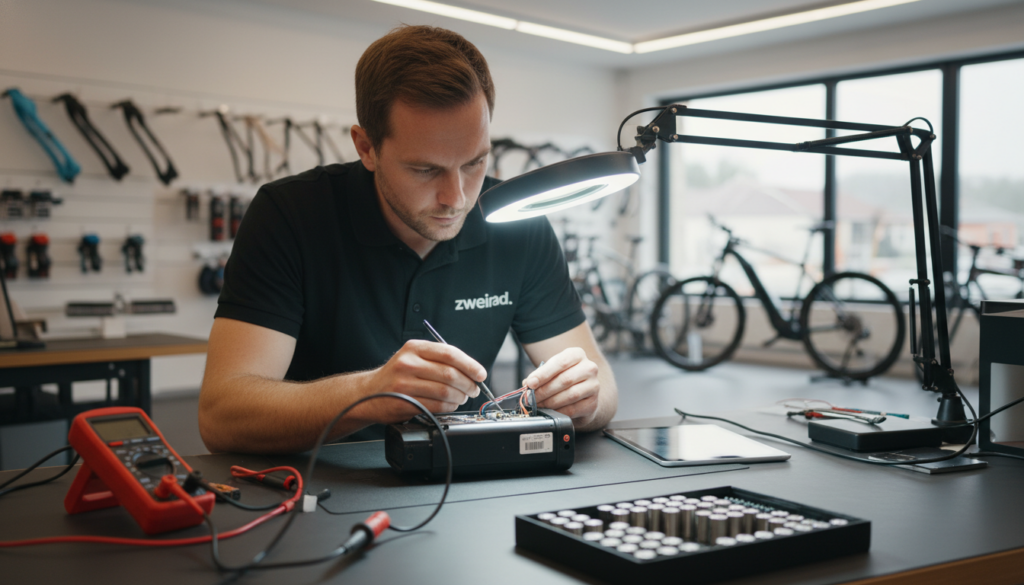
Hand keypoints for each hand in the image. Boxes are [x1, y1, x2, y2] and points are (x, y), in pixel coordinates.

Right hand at [359, 340, 485, 422]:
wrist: (368, 393)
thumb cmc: (396, 376)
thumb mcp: (413, 357)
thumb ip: (438, 359)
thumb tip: (471, 370)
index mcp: (414, 348)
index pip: (449, 353)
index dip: (470, 364)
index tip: (480, 373)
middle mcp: (408, 363)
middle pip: (450, 374)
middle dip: (468, 384)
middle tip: (473, 389)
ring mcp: (404, 383)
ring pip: (445, 391)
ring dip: (460, 397)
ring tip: (462, 398)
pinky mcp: (404, 402)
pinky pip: (436, 406)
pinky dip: (449, 407)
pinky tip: (450, 405)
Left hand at [524, 347, 599, 426]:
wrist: (581, 394)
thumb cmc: (563, 378)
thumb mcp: (552, 371)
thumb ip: (540, 376)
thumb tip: (527, 384)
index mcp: (577, 355)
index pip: (560, 363)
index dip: (543, 374)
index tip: (530, 383)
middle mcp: (589, 368)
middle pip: (564, 380)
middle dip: (544, 391)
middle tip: (531, 398)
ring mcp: (594, 386)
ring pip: (570, 395)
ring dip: (550, 402)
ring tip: (538, 405)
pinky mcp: (593, 403)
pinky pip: (573, 409)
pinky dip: (558, 412)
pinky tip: (550, 412)